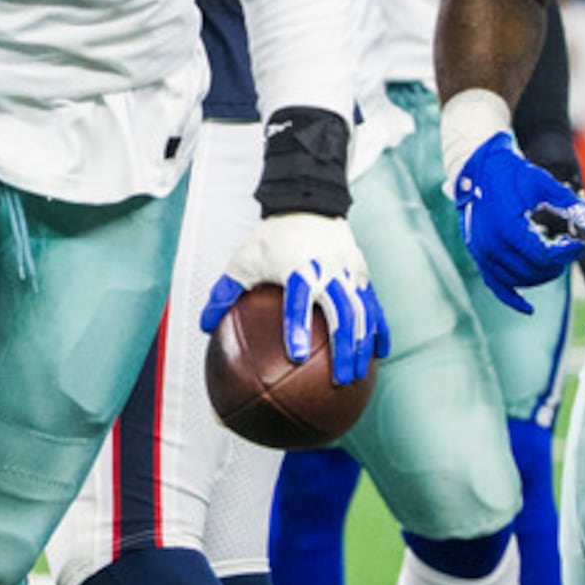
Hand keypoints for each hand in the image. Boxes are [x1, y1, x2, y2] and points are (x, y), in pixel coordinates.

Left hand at [200, 213, 388, 385]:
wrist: (309, 202)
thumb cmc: (272, 237)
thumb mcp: (243, 260)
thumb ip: (224, 293)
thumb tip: (206, 327)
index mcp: (298, 266)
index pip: (299, 300)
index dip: (298, 327)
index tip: (296, 356)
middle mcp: (329, 270)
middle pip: (342, 313)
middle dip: (344, 349)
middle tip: (338, 382)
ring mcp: (350, 272)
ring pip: (363, 313)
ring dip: (362, 346)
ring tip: (356, 378)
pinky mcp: (362, 272)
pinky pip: (374, 305)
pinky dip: (378, 329)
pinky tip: (379, 354)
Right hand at [454, 132, 584, 313]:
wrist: (477, 168)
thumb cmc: (511, 173)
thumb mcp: (542, 182)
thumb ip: (569, 203)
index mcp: (507, 227)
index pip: (544, 256)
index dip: (567, 254)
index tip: (580, 245)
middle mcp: (491, 244)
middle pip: (532, 271)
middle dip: (555, 266)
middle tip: (568, 252)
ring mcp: (482, 252)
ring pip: (517, 280)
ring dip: (540, 277)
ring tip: (554, 263)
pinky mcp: (478, 255)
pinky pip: (495, 284)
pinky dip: (512, 298)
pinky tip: (529, 309)